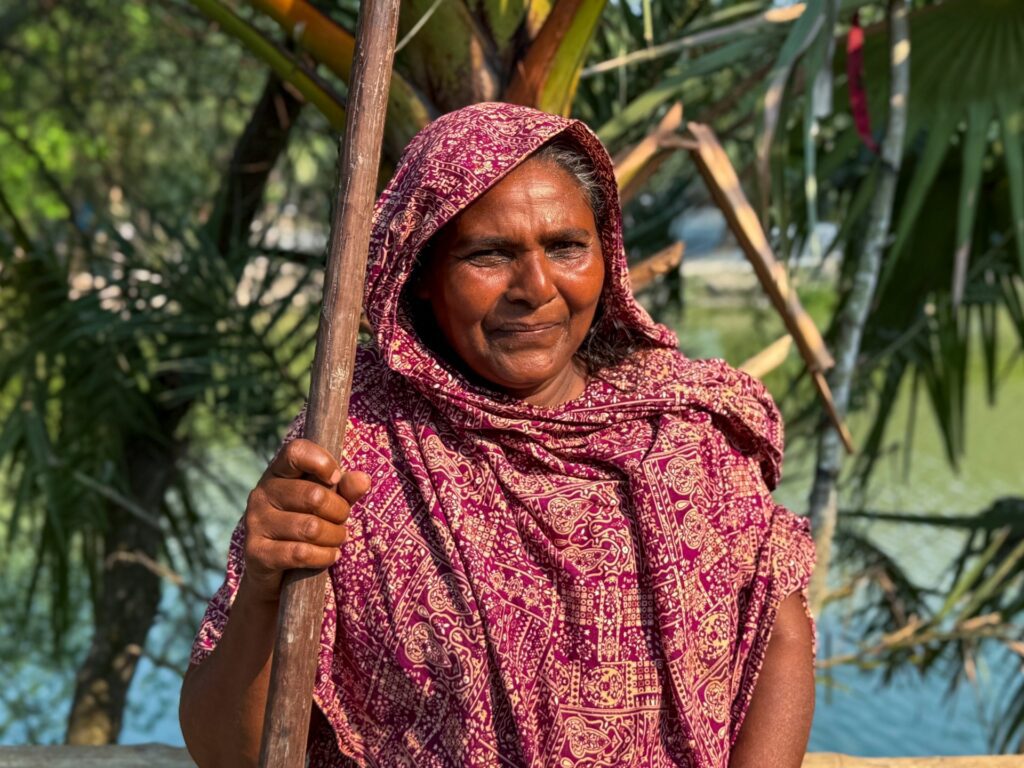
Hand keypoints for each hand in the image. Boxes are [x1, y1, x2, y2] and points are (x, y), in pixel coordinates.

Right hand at [242, 438, 370, 602]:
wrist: (274, 572)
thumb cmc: (305, 526)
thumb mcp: (328, 504)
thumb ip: (345, 490)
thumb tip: (363, 480)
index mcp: (278, 473)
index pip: (296, 451)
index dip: (322, 462)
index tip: (335, 479)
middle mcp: (262, 494)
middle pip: (314, 496)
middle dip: (339, 512)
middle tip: (342, 521)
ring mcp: (255, 523)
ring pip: (311, 528)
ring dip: (335, 537)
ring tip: (337, 539)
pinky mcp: (256, 553)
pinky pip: (301, 553)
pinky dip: (324, 556)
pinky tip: (330, 556)